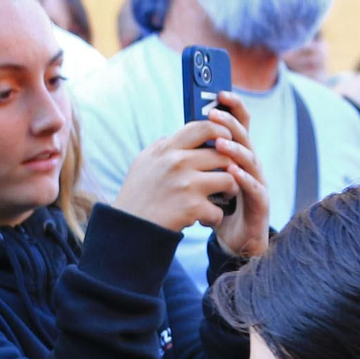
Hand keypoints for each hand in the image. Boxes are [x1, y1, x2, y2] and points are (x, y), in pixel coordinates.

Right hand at [113, 118, 240, 231]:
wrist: (128, 230)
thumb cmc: (137, 197)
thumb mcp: (143, 163)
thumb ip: (161, 148)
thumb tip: (176, 136)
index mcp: (166, 149)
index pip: (202, 127)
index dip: (221, 131)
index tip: (227, 140)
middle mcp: (177, 162)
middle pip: (222, 154)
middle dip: (231, 167)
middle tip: (227, 177)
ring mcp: (186, 184)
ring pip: (228, 179)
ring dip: (230, 190)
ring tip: (222, 198)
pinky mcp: (192, 207)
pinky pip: (219, 209)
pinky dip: (214, 217)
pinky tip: (205, 220)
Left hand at [207, 94, 268, 258]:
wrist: (235, 241)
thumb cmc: (221, 209)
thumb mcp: (205, 181)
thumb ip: (197, 162)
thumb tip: (174, 139)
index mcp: (238, 157)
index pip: (238, 126)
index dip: (232, 109)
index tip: (219, 93)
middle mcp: (251, 166)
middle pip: (244, 137)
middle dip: (230, 124)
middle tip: (214, 113)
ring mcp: (258, 183)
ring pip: (251, 160)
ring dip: (236, 150)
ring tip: (221, 143)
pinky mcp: (261, 204)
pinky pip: (254, 188)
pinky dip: (243, 179)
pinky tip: (232, 172)